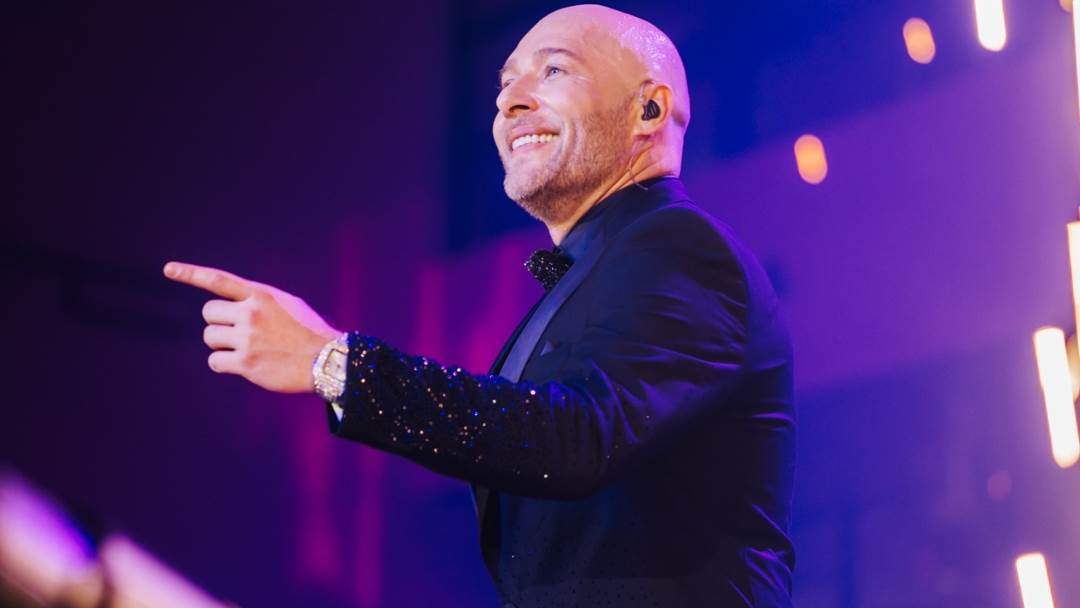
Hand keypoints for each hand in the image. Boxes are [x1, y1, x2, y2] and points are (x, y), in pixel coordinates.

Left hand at [163, 261, 340, 392]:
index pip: (218, 280)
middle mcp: (251, 313)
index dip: (190, 273)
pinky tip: (244, 365)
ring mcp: (247, 339)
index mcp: (261, 295)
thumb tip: (231, 308)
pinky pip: (215, 361)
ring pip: (210, 337)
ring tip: (247, 349)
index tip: (168, 269)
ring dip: (222, 344)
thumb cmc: (308, 332)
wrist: (327, 360)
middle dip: (219, 323)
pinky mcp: (246, 363)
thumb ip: (258, 302)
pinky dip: (224, 363)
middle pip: (209, 314)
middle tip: (238, 333)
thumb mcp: (286, 305)